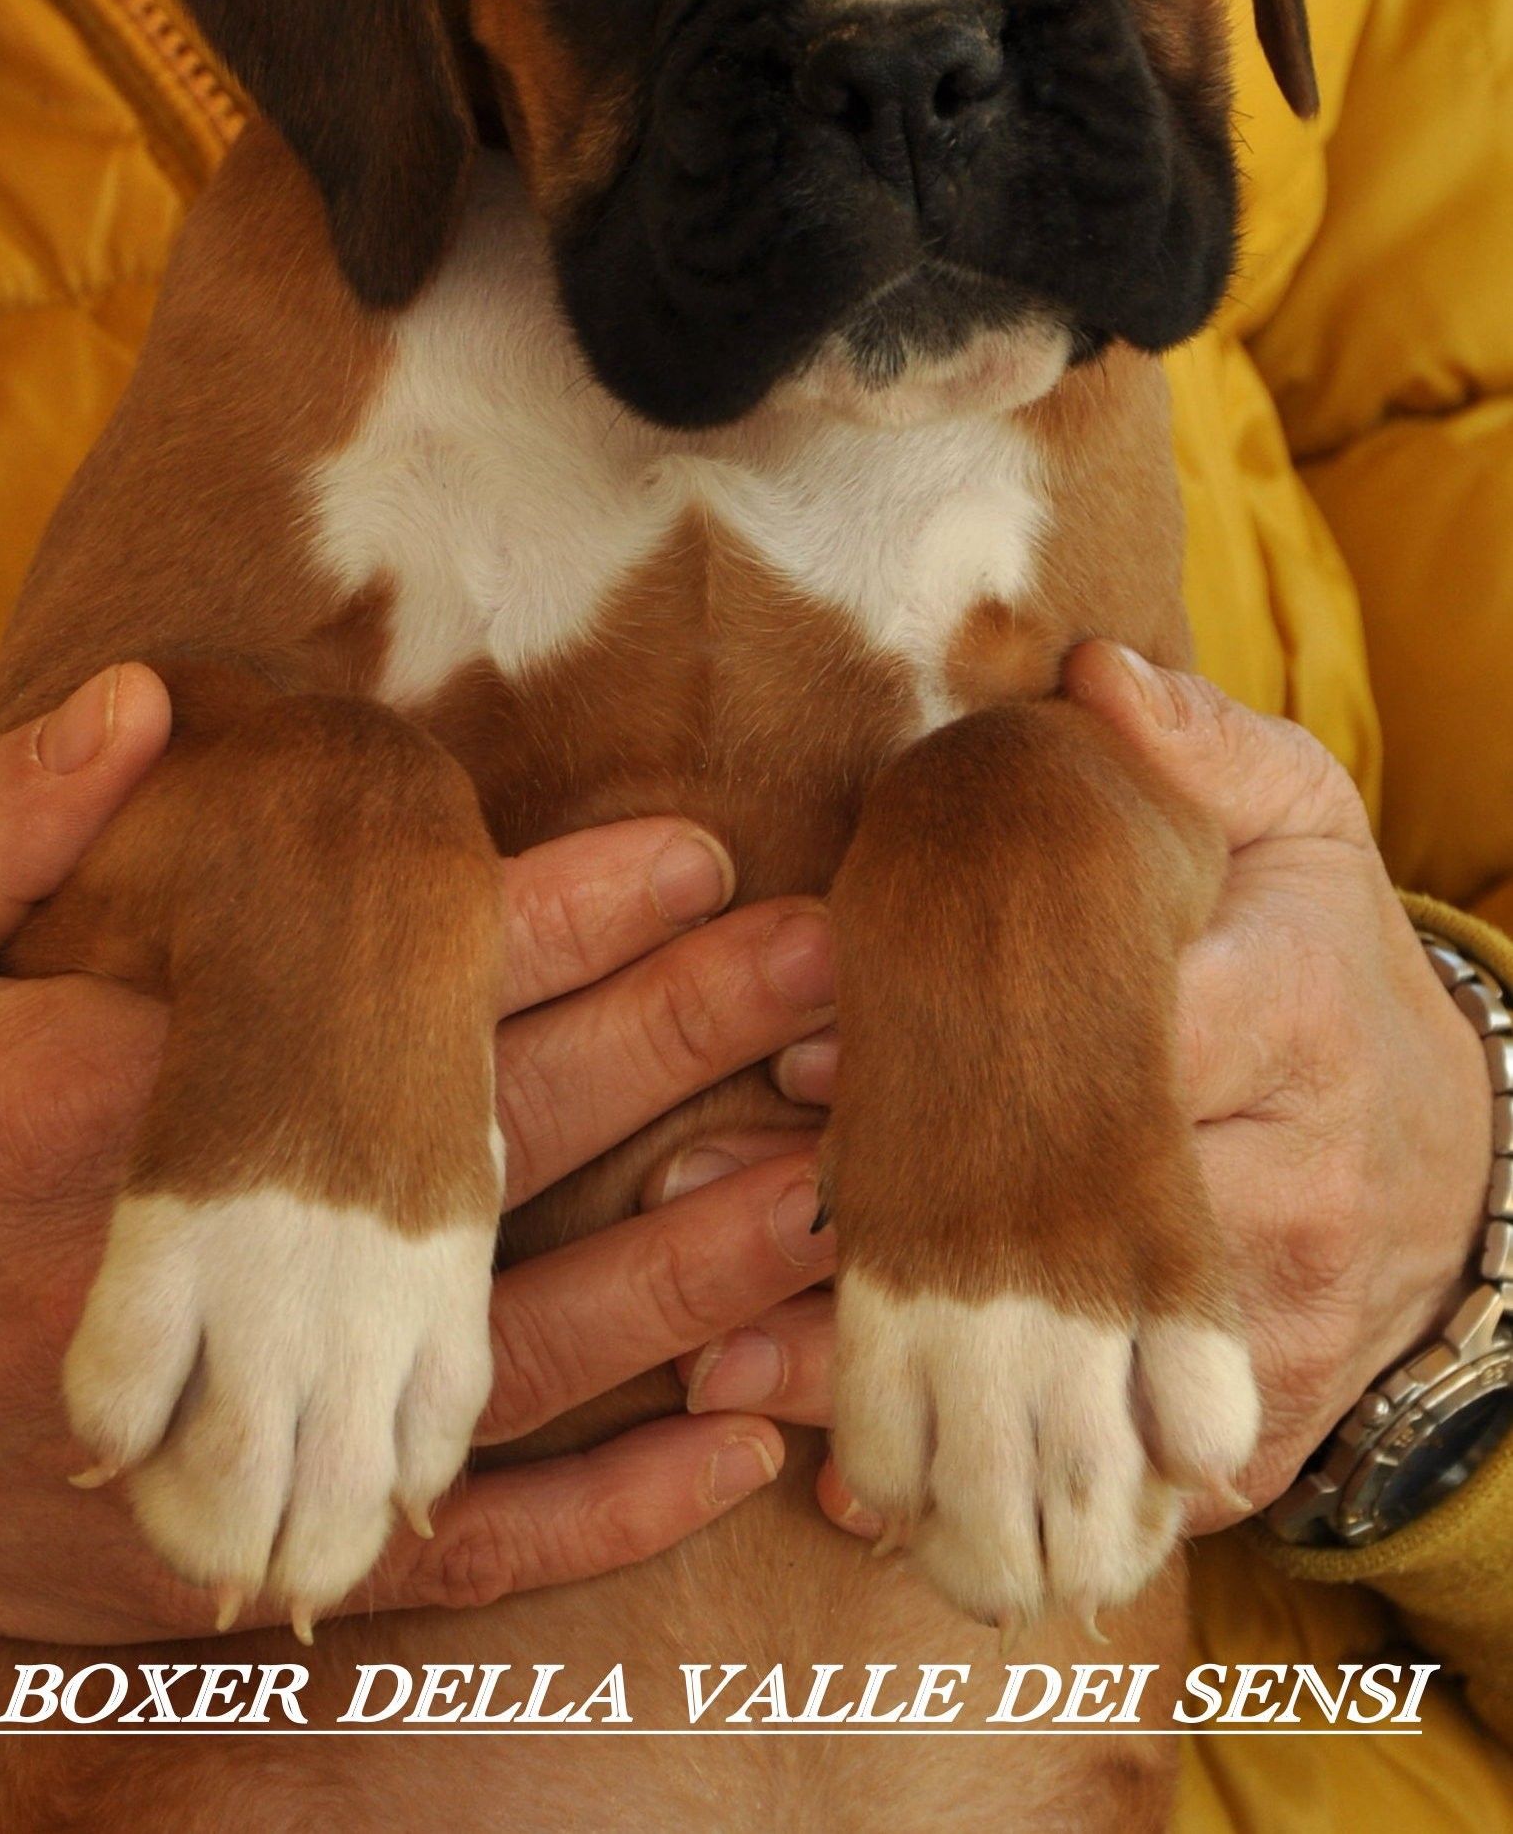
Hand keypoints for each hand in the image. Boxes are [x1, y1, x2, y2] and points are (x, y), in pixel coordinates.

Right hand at [0, 668, 834, 1641]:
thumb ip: (0, 830)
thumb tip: (136, 701)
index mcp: (118, 1107)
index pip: (384, 1000)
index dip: (552, 921)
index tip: (694, 853)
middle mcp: (202, 1282)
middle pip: (484, 1157)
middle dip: (667, 1050)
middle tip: (824, 971)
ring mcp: (228, 1436)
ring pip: (506, 1364)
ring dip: (682, 1279)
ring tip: (830, 1192)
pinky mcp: (235, 1553)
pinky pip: (451, 1555)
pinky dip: (600, 1515)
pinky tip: (731, 1448)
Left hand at [692, 646, 1492, 1543]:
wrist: (1449, 1145)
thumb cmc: (1326, 955)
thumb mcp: (1295, 820)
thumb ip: (1198, 740)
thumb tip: (1091, 671)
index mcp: (1294, 1009)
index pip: (1125, 1043)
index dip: (957, 1060)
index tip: (803, 1062)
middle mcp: (1294, 1174)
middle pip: (1081, 1218)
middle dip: (893, 1213)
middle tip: (707, 1197)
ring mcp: (1284, 1317)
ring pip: (1086, 1369)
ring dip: (913, 1372)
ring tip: (735, 1353)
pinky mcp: (1261, 1417)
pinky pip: (1117, 1465)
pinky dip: (994, 1470)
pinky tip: (862, 1475)